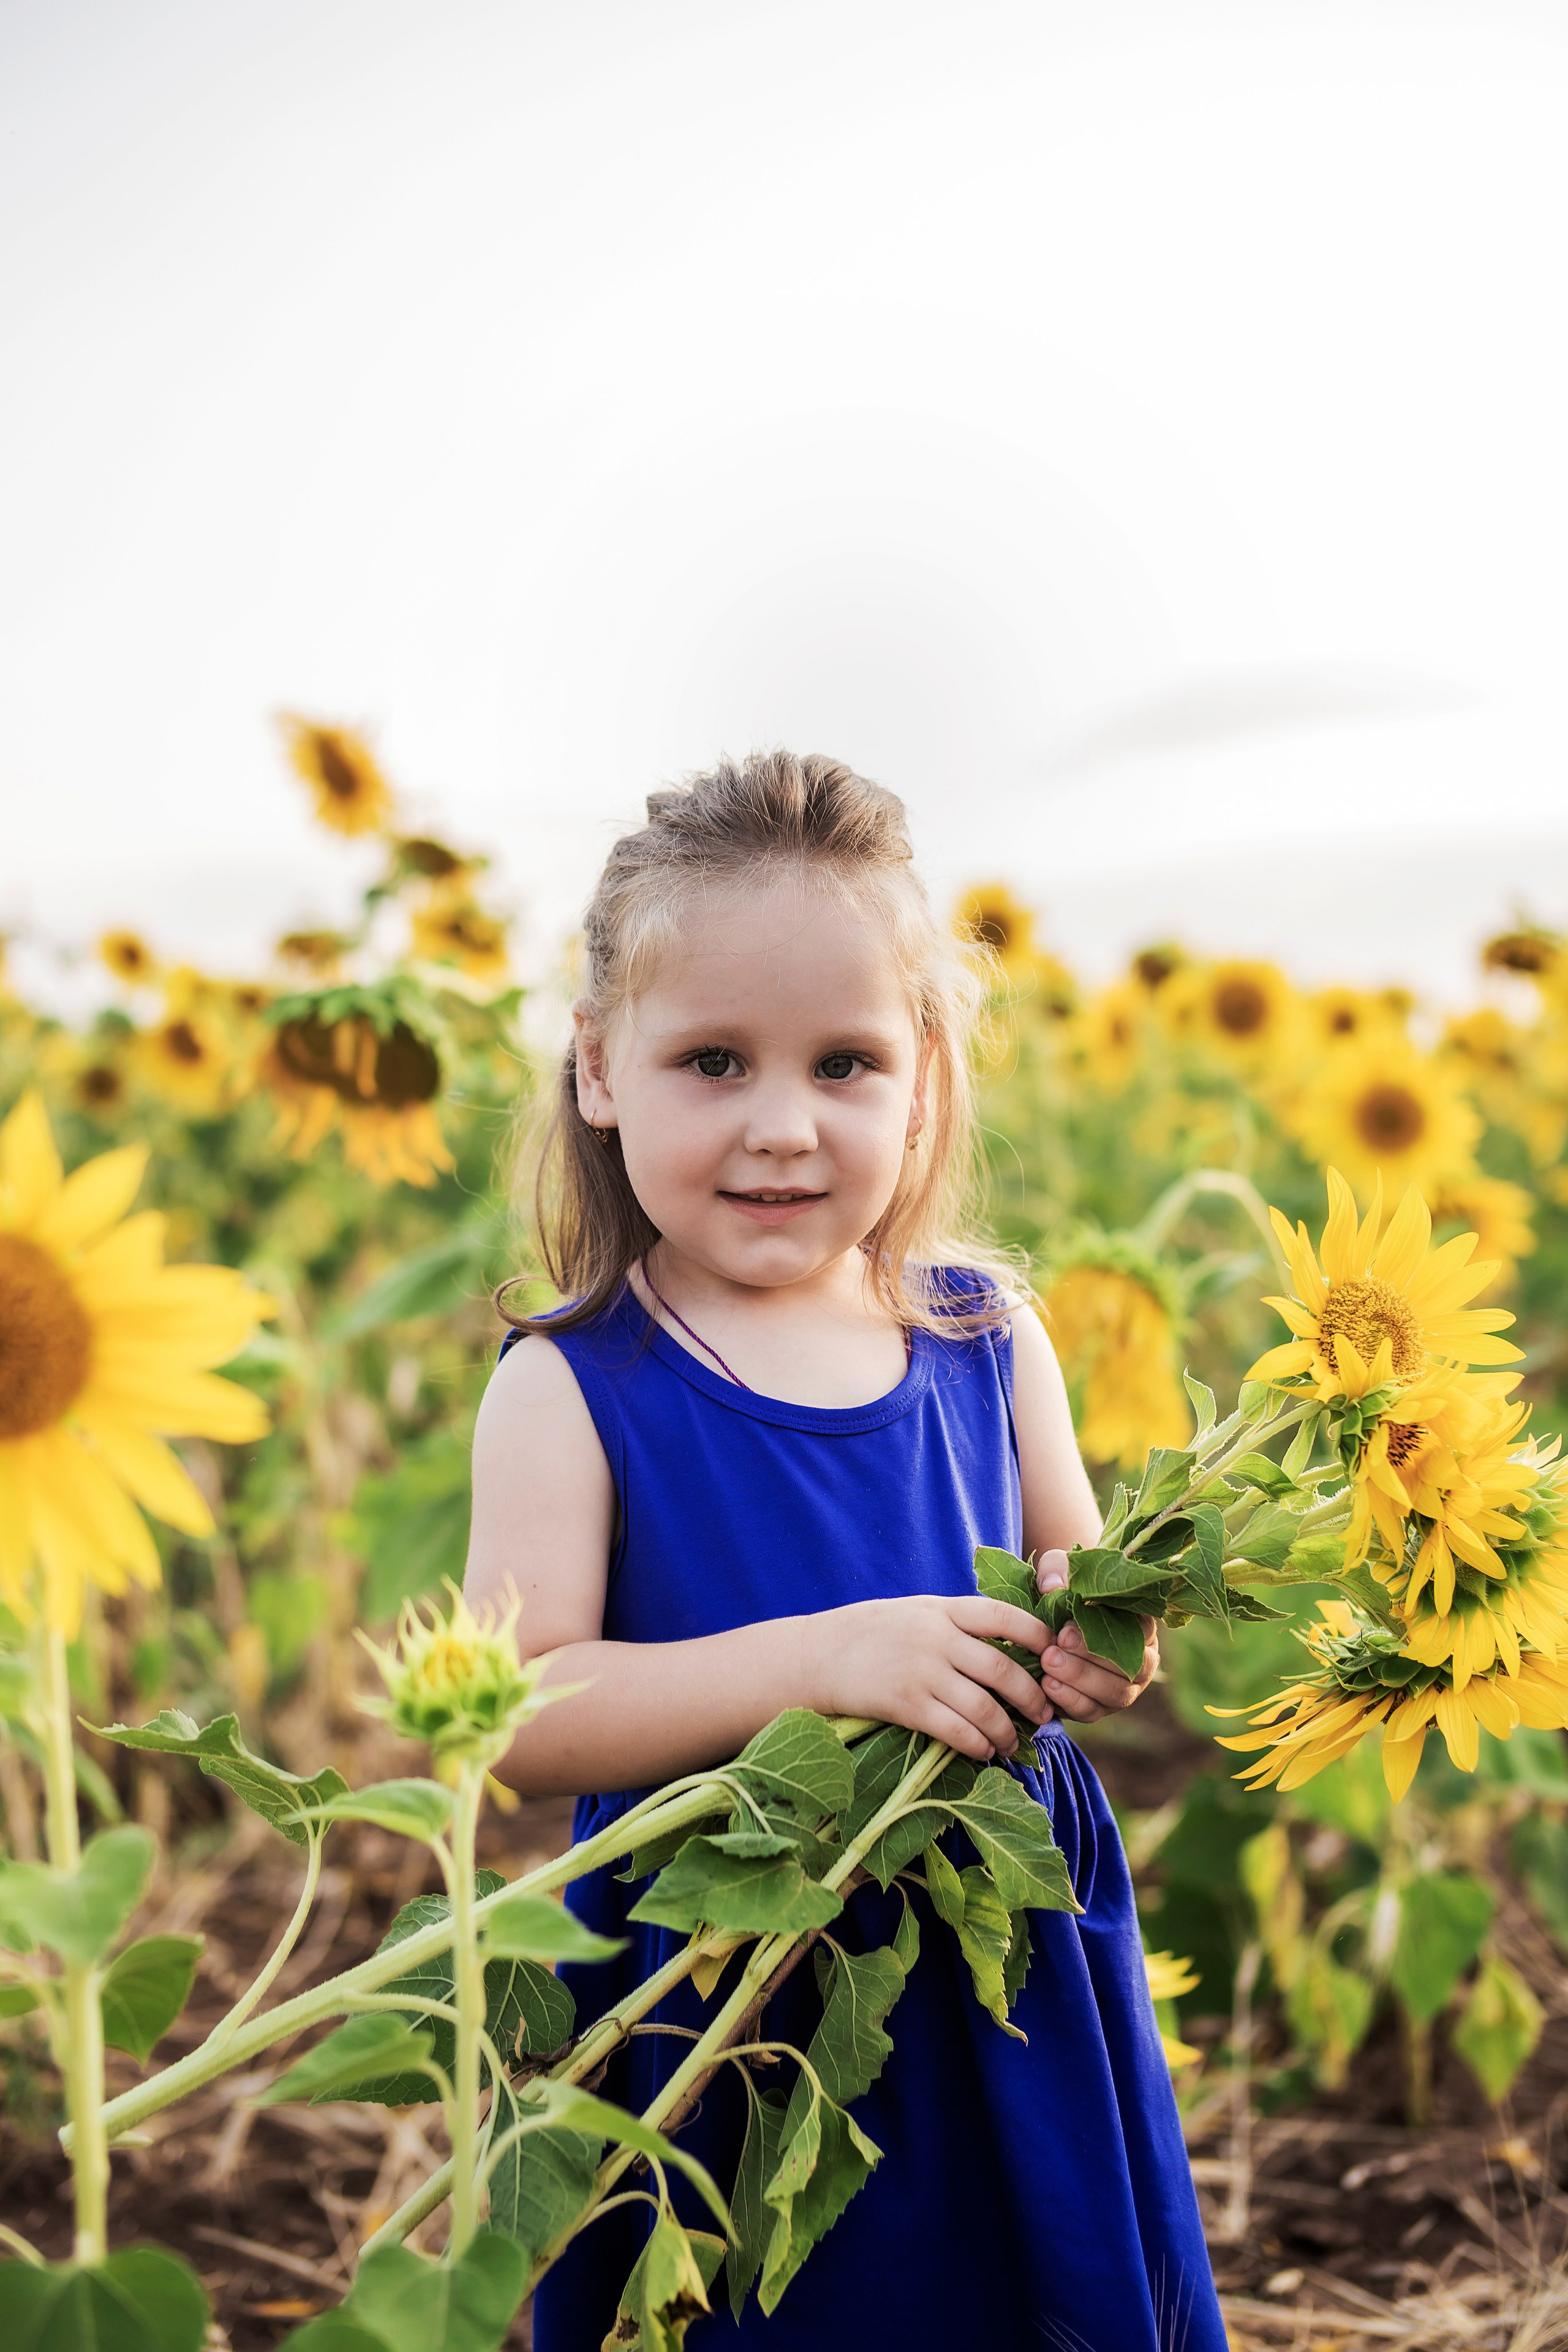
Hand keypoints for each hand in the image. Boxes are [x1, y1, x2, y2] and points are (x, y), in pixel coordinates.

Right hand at [805, 1594, 1052, 1763]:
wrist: (817, 1655)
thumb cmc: (872, 1633)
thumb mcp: (916, 1611)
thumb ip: (956, 1622)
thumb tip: (1008, 1644)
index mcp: (941, 1609)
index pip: (1003, 1616)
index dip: (1038, 1635)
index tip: (1056, 1653)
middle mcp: (935, 1637)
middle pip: (1002, 1669)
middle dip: (1032, 1696)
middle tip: (1045, 1713)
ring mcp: (921, 1671)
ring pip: (983, 1707)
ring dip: (1007, 1731)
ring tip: (1014, 1743)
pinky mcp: (905, 1705)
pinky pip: (955, 1731)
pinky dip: (977, 1746)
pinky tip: (984, 1753)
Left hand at [1034, 1550, 1159, 1723]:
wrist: (1049, 1618)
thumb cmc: (1065, 1588)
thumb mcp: (1061, 1569)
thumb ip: (1059, 1569)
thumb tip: (1053, 1587)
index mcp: (1143, 1625)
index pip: (1141, 1631)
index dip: (1109, 1632)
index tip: (1067, 1628)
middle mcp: (1142, 1660)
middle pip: (1132, 1668)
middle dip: (1091, 1659)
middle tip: (1055, 1647)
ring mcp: (1124, 1687)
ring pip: (1116, 1693)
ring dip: (1080, 1680)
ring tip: (1047, 1664)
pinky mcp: (1101, 1708)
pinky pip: (1093, 1711)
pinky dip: (1071, 1701)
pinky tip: (1047, 1687)